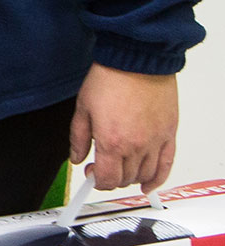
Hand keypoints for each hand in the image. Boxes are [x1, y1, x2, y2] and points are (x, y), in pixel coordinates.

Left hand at [70, 63, 178, 191]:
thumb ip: (78, 138)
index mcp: (111, 142)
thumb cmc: (109, 80)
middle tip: (103, 167)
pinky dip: (158, 178)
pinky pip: (167, 165)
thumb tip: (76, 158)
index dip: (97, 180)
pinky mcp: (169, 134)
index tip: (91, 171)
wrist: (136, 61)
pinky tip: (148, 184)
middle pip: (125, 178)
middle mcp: (136, 146)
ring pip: (145, 175)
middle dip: (111, 178)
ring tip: (122, 169)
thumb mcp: (83, 109)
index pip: (107, 178)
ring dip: (132, 177)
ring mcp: (155, 142)